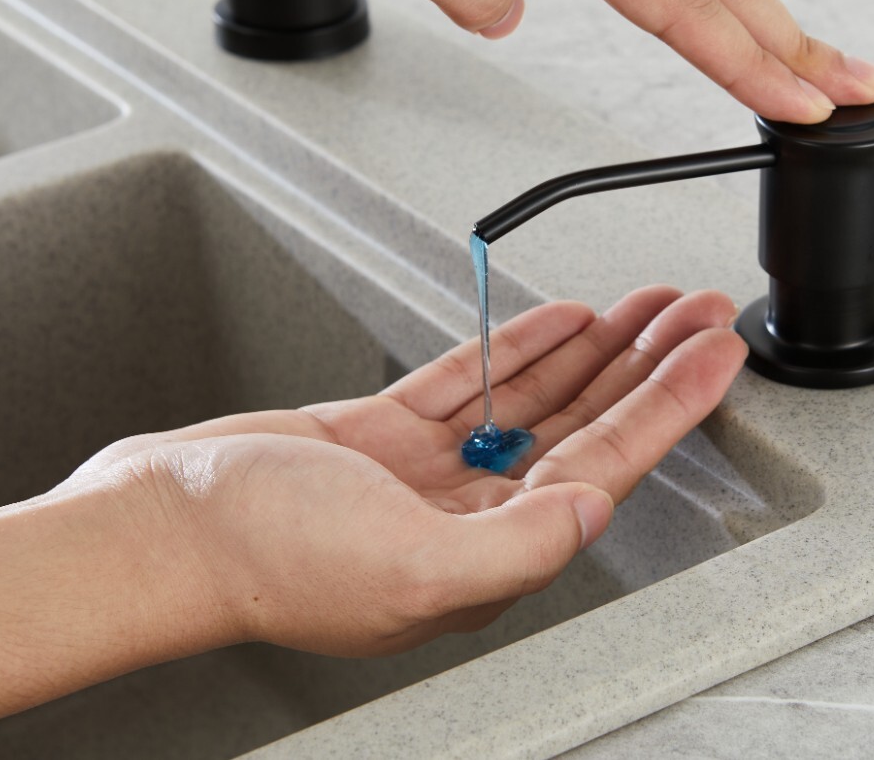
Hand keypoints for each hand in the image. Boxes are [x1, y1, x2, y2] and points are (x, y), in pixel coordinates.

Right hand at [66, 286, 745, 655]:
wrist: (158, 525)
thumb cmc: (263, 557)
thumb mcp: (411, 565)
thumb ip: (518, 546)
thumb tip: (593, 510)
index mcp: (485, 556)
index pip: (605, 467)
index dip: (669, 407)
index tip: (715, 355)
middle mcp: (465, 518)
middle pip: (583, 427)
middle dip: (647, 367)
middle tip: (698, 313)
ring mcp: (423, 475)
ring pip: (533, 401)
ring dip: (594, 350)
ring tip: (647, 308)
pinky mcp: (380, 437)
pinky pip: (468, 385)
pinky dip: (514, 349)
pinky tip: (555, 322)